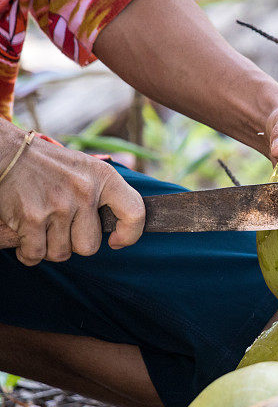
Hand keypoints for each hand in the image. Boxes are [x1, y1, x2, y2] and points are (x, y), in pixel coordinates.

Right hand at [0, 124, 144, 265]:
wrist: (7, 152)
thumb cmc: (49, 165)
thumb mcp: (86, 168)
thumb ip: (105, 192)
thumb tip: (123, 224)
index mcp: (104, 177)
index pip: (135, 213)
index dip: (130, 234)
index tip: (116, 240)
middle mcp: (85, 191)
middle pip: (90, 246)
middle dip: (74, 243)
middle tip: (62, 228)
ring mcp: (59, 206)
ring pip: (61, 253)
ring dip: (50, 247)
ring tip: (42, 228)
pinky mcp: (31, 217)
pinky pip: (35, 254)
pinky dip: (28, 253)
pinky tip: (27, 237)